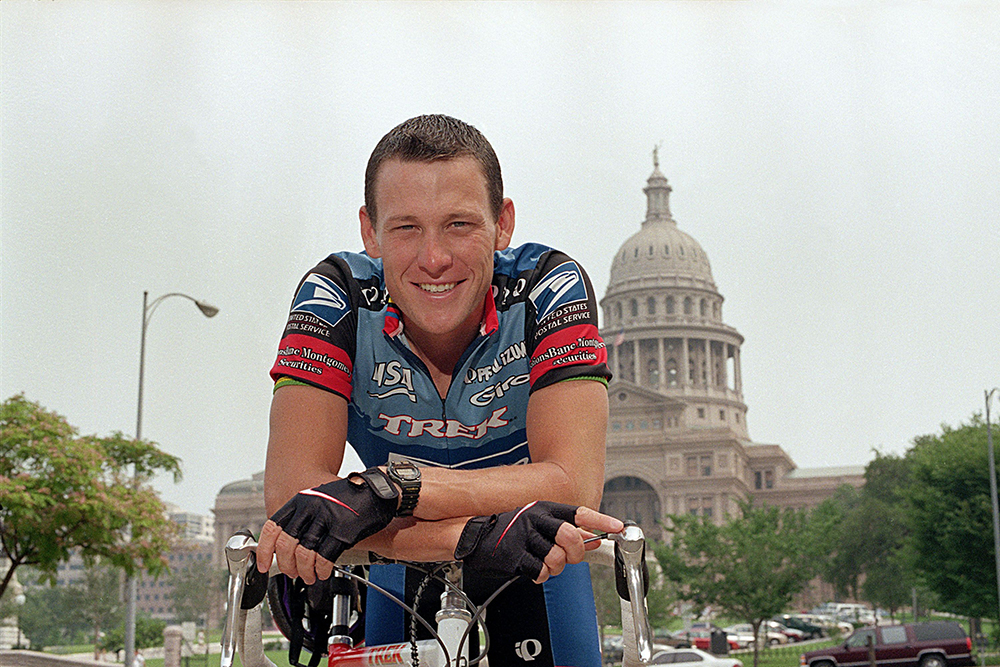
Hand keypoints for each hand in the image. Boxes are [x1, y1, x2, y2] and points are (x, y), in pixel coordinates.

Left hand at [256, 469, 397, 582]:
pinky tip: (324, 572)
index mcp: (302, 500)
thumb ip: (303, 517)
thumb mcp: (320, 499)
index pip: (273, 527)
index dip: (264, 550)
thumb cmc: (350, 497)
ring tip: (310, 576)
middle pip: (286, 544)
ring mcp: (327, 519)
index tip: (263, 564)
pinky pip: (325, 558)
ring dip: (305, 572)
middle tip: (292, 573)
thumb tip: (287, 544)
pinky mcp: (343, 531)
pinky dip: (322, 570)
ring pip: (305, 554)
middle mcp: (311, 507)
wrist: (377, 490)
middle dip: (286, 565)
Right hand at [454, 501, 623, 583]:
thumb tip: (595, 539)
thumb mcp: (540, 524)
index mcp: (544, 509)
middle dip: (576, 553)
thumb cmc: (510, 531)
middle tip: (569, 557)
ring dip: (556, 567)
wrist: (474, 537)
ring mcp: (524, 537)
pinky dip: (540, 575)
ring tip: (546, 563)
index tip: (618, 527)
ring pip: (556, 558)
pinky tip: (533, 569)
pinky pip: (539, 571)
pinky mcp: (514, 556)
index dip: (601, 521)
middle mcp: (535, 519)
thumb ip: (569, 531)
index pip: (579, 513)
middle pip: (570, 537)